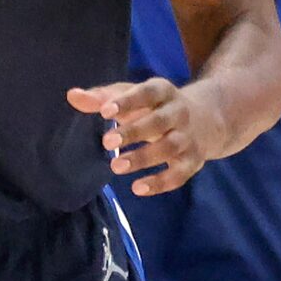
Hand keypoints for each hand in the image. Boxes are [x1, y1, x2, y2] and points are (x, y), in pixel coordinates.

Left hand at [67, 77, 229, 196]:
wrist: (207, 118)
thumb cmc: (155, 106)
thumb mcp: (132, 95)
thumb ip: (103, 98)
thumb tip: (72, 96)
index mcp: (163, 91)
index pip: (148, 92)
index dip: (128, 101)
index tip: (105, 112)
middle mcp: (179, 113)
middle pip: (159, 121)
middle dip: (135, 132)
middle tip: (106, 142)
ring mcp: (188, 137)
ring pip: (170, 147)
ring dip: (143, 158)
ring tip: (116, 167)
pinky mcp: (192, 161)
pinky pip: (179, 174)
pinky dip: (160, 183)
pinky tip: (137, 188)